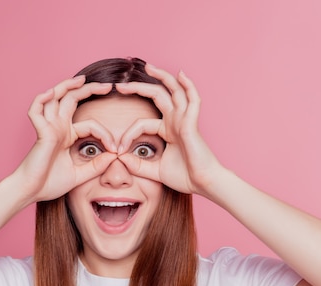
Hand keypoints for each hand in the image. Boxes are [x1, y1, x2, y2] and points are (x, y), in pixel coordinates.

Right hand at [21, 76, 116, 201]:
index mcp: (66, 136)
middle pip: (71, 99)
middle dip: (89, 90)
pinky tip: (50, 93)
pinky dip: (41, 99)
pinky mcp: (40, 132)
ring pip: (54, 98)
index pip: (90, 125)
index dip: (106, 134)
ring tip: (82, 79)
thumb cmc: (49, 184)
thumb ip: (96, 166)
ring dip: (66, 86)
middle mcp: (58, 127)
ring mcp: (48, 128)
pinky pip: (36, 110)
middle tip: (108, 86)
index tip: (116, 150)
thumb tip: (114, 157)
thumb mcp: (79, 175)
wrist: (31, 192)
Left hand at [115, 65, 221, 195]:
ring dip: (162, 77)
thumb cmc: (184, 177)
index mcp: (168, 130)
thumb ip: (137, 165)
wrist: (203, 184)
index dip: (128, 134)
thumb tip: (119, 158)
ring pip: (174, 91)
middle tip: (121, 85)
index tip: (117, 150)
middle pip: (157, 96)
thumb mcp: (154, 171)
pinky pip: (192, 99)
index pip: (142, 123)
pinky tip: (181, 74)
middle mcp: (176, 121)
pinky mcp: (192, 123)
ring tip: (148, 66)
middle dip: (139, 88)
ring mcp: (185, 120)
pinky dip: (188, 85)